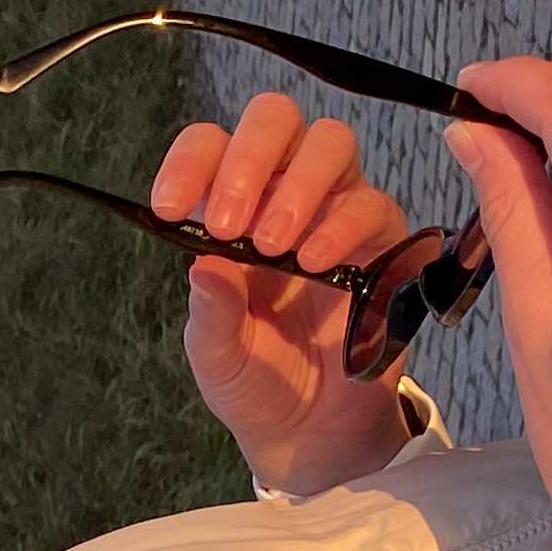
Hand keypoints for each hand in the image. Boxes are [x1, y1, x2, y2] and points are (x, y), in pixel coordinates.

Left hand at [154, 100, 417, 496]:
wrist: (311, 431)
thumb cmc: (257, 380)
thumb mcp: (216, 356)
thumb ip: (210, 313)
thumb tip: (204, 265)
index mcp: (230, 207)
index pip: (210, 146)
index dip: (191, 161)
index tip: (170, 205)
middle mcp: (282, 193)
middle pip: (275, 119)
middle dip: (249, 158)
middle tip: (230, 222)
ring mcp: (335, 209)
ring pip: (329, 143)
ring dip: (298, 185)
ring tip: (275, 245)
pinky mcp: (381, 240)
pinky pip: (371, 204)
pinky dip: (341, 225)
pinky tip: (314, 263)